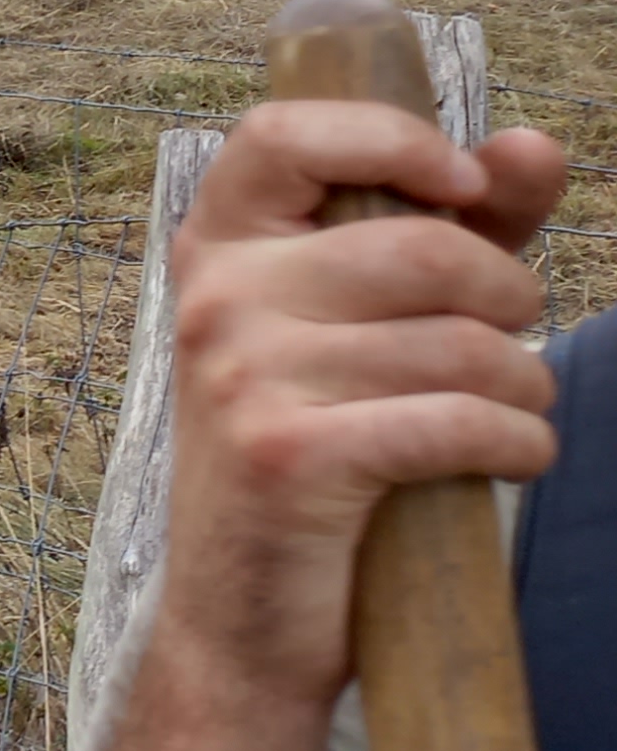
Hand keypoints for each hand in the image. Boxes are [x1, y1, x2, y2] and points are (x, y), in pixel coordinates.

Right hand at [153, 104, 569, 704]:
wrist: (244, 617)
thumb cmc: (317, 450)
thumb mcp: (367, 327)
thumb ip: (454, 231)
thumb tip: (533, 146)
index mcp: (219, 248)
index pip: (282, 133)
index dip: (389, 138)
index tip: (463, 185)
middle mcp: (216, 298)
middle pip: (421, 248)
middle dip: (510, 298)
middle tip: (512, 340)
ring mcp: (241, 375)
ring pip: (458, 344)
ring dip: (525, 388)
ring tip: (513, 412)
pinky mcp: (287, 455)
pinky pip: (456, 421)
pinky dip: (517, 445)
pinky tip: (512, 457)